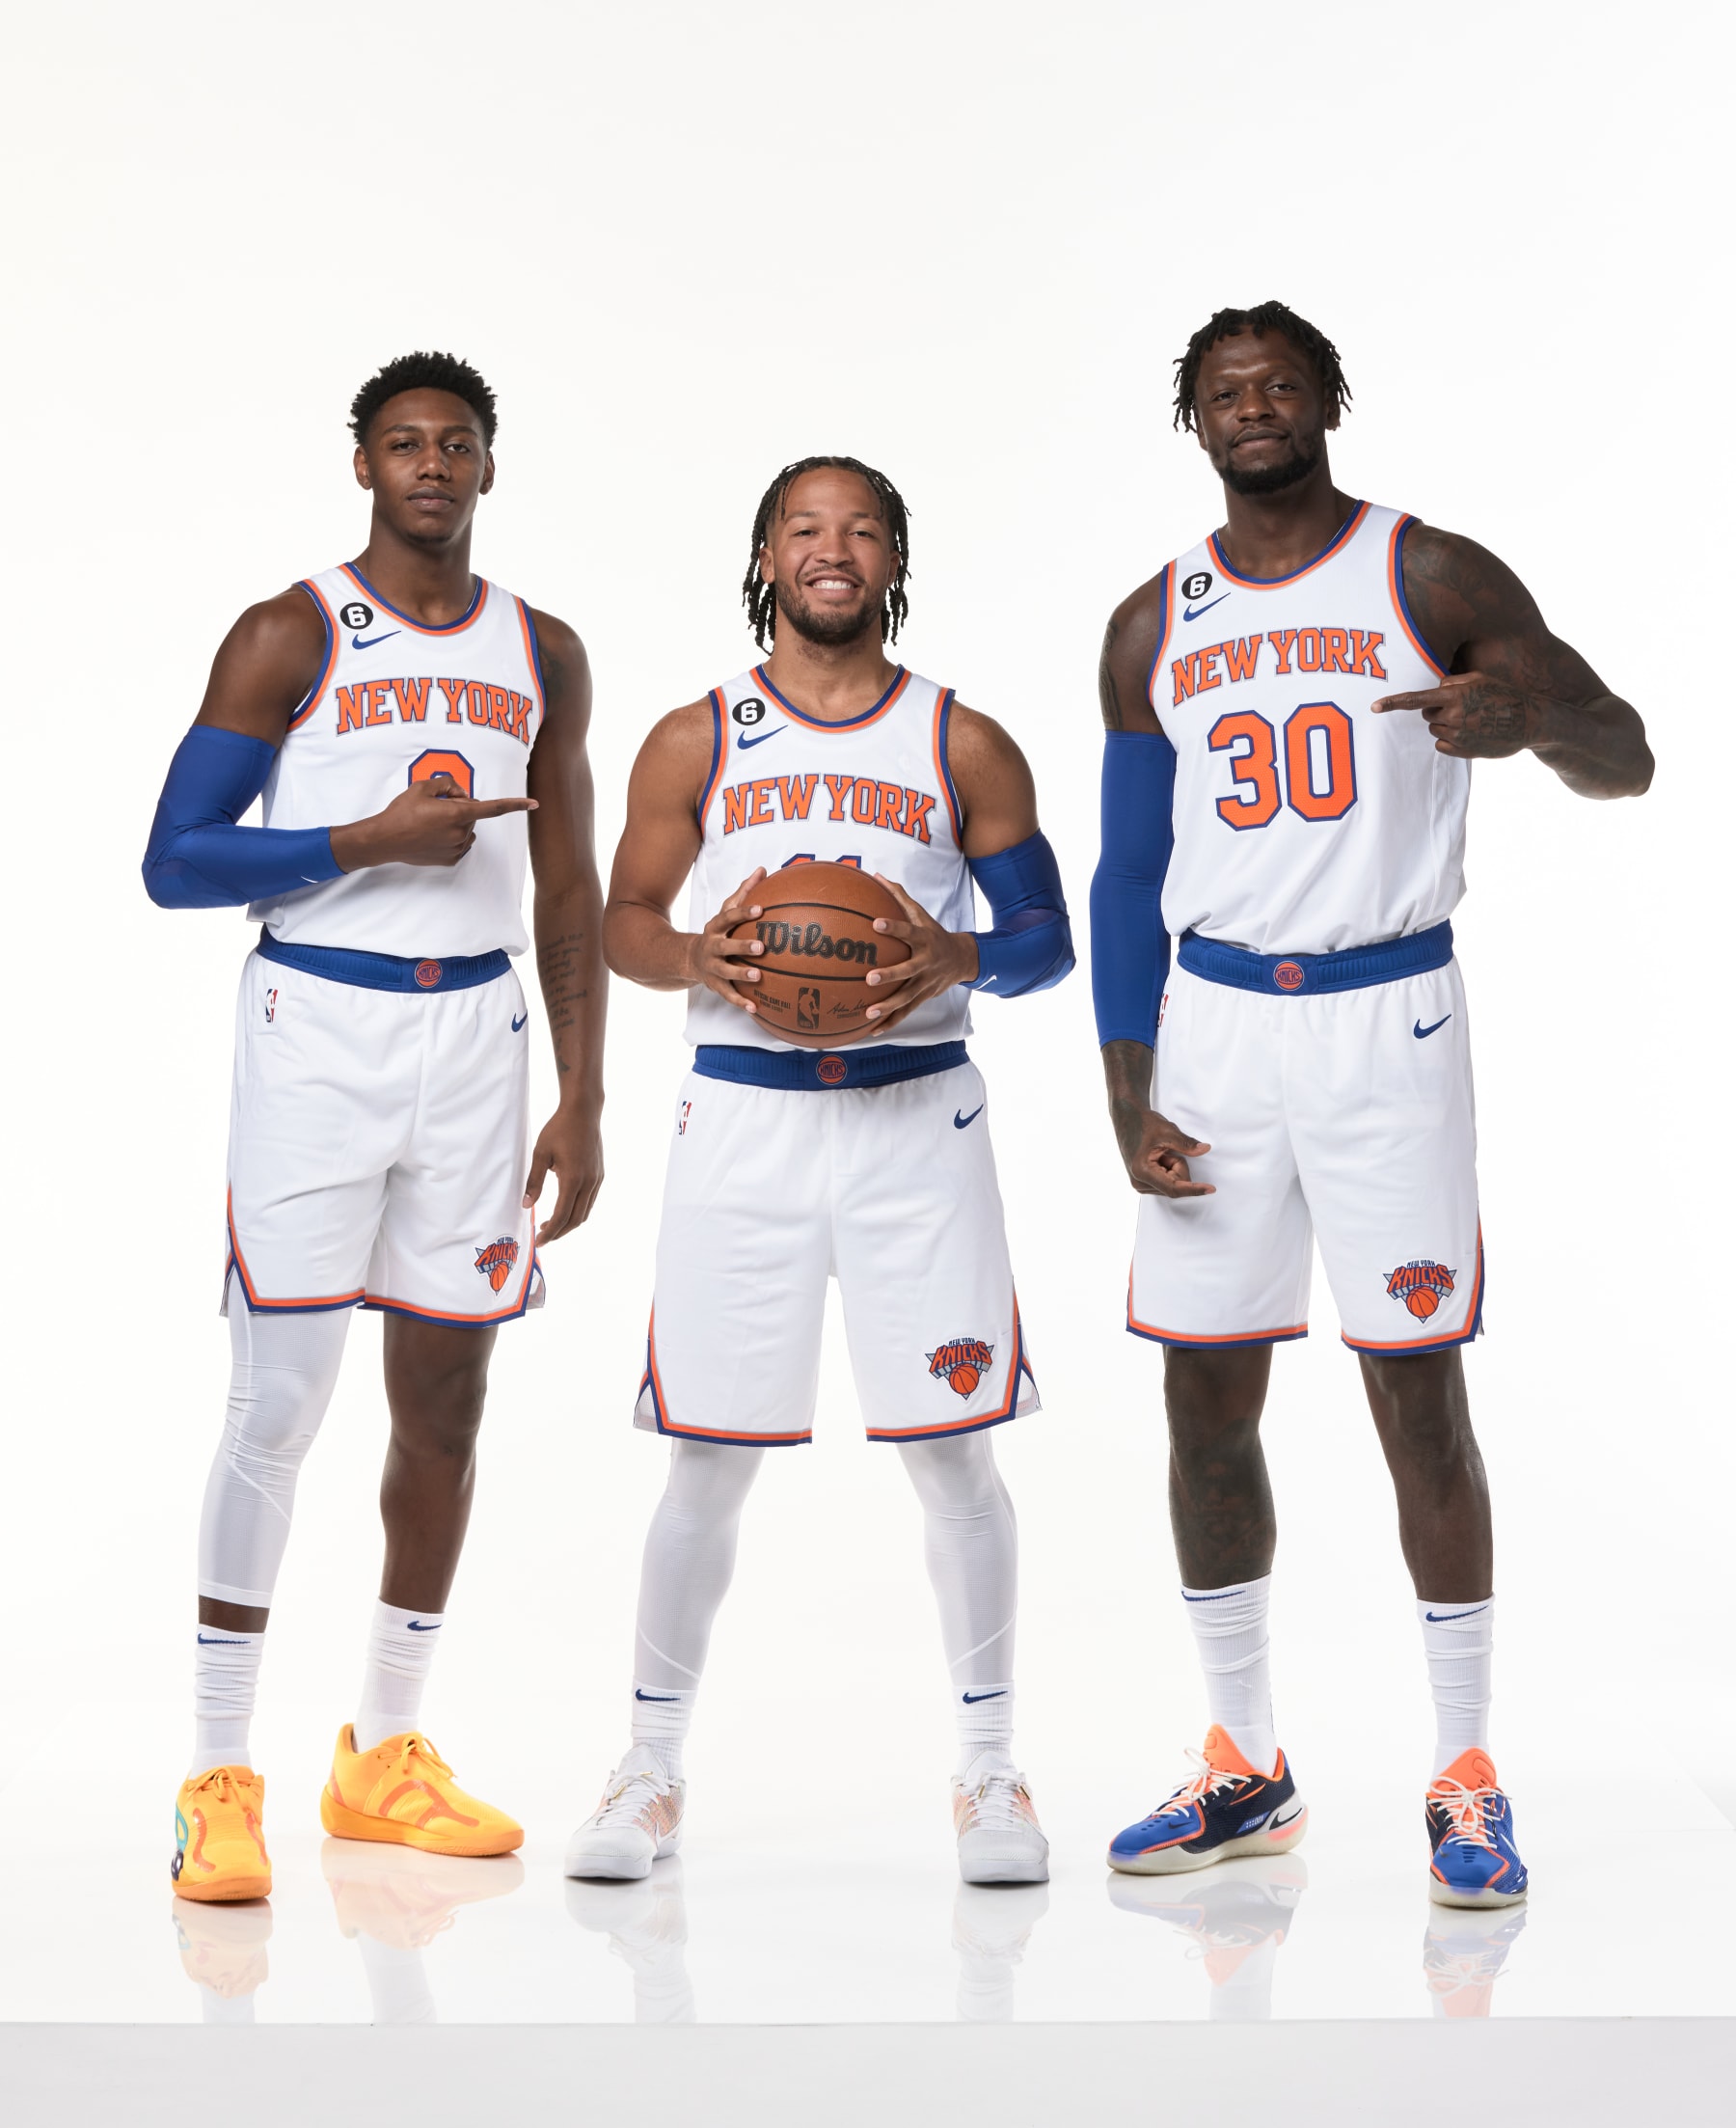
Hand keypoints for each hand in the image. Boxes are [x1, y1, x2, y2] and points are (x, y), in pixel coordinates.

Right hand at [331, 773, 537, 870]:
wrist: (385, 840)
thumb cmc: (402, 812)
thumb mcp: (423, 787)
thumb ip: (447, 784)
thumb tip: (460, 793)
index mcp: (458, 813)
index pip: (493, 808)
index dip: (515, 805)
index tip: (534, 804)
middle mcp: (461, 832)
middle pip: (472, 814)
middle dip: (460, 807)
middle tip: (435, 806)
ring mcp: (457, 848)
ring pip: (467, 829)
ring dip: (456, 823)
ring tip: (430, 822)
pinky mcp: (451, 860)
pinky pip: (460, 844)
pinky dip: (451, 837)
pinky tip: (431, 835)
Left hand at [523, 1099, 604, 1244]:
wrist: (583, 1112)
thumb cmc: (559, 1129)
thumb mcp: (540, 1154)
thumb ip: (534, 1182)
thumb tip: (526, 1206)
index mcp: (573, 1179)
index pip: (561, 1216)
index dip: (550, 1232)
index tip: (538, 1241)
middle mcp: (589, 1183)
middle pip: (576, 1220)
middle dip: (559, 1233)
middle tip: (543, 1237)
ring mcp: (597, 1179)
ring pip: (585, 1212)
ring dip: (569, 1223)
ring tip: (551, 1225)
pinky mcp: (599, 1175)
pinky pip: (590, 1201)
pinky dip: (577, 1211)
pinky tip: (564, 1207)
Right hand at [683, 868, 768, 1016]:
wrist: (689, 958)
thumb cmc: (718, 931)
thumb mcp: (726, 912)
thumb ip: (744, 892)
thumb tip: (762, 870)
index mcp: (716, 927)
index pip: (728, 917)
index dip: (743, 913)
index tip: (760, 909)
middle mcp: (712, 946)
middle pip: (725, 946)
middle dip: (742, 946)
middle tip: (762, 947)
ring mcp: (712, 967)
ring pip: (726, 971)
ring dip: (741, 974)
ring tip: (758, 976)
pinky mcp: (714, 984)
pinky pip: (728, 994)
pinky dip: (740, 1002)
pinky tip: (754, 1007)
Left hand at [861, 875, 977, 1030]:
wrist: (963, 959)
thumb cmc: (933, 933)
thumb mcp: (921, 914)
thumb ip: (899, 897)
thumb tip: (876, 875)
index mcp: (924, 940)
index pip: (908, 931)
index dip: (894, 927)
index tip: (876, 923)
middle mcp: (926, 963)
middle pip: (908, 970)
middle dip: (890, 975)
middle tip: (870, 977)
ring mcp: (926, 983)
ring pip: (907, 997)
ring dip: (888, 1007)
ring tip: (868, 1013)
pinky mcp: (924, 997)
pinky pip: (906, 1012)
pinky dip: (890, 1021)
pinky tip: (872, 1029)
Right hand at [1110, 1096, 1213, 1198]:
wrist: (1127, 1118)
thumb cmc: (1142, 1123)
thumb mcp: (1168, 1131)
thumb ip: (1187, 1144)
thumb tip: (1204, 1149)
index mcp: (1142, 1171)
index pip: (1174, 1188)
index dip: (1194, 1189)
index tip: (1210, 1189)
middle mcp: (1139, 1182)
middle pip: (1175, 1185)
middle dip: (1178, 1166)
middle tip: (1167, 1150)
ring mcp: (1140, 1183)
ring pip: (1172, 1184)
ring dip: (1172, 1167)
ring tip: (1159, 1152)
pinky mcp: (1143, 1182)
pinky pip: (1167, 1182)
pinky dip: (1168, 1169)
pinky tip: (1158, 1157)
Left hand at [1372, 671, 1530, 758]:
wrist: (1529, 720)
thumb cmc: (1503, 695)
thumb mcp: (1480, 679)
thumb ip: (1453, 682)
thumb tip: (1434, 688)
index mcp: (1455, 695)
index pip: (1416, 699)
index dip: (1393, 703)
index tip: (1373, 707)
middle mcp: (1453, 715)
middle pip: (1426, 714)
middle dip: (1437, 710)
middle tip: (1461, 707)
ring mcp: (1458, 735)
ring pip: (1435, 729)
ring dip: (1446, 725)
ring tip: (1472, 720)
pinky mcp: (1463, 751)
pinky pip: (1441, 746)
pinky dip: (1450, 740)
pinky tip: (1471, 733)